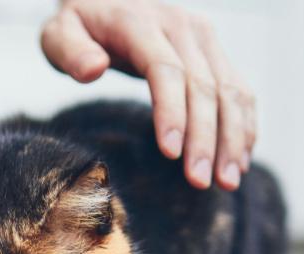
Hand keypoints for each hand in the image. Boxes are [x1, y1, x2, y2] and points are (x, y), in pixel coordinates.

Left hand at [41, 0, 255, 190]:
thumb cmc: (79, 24)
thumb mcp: (59, 32)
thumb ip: (69, 50)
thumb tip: (93, 69)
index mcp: (140, 22)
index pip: (165, 70)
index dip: (172, 112)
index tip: (171, 153)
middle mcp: (179, 25)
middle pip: (203, 86)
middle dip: (204, 137)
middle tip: (199, 181)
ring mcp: (202, 36)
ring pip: (229, 89)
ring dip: (232, 137)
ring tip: (228, 181)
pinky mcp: (213, 50)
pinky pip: (238, 89)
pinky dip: (243, 124)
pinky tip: (240, 159)